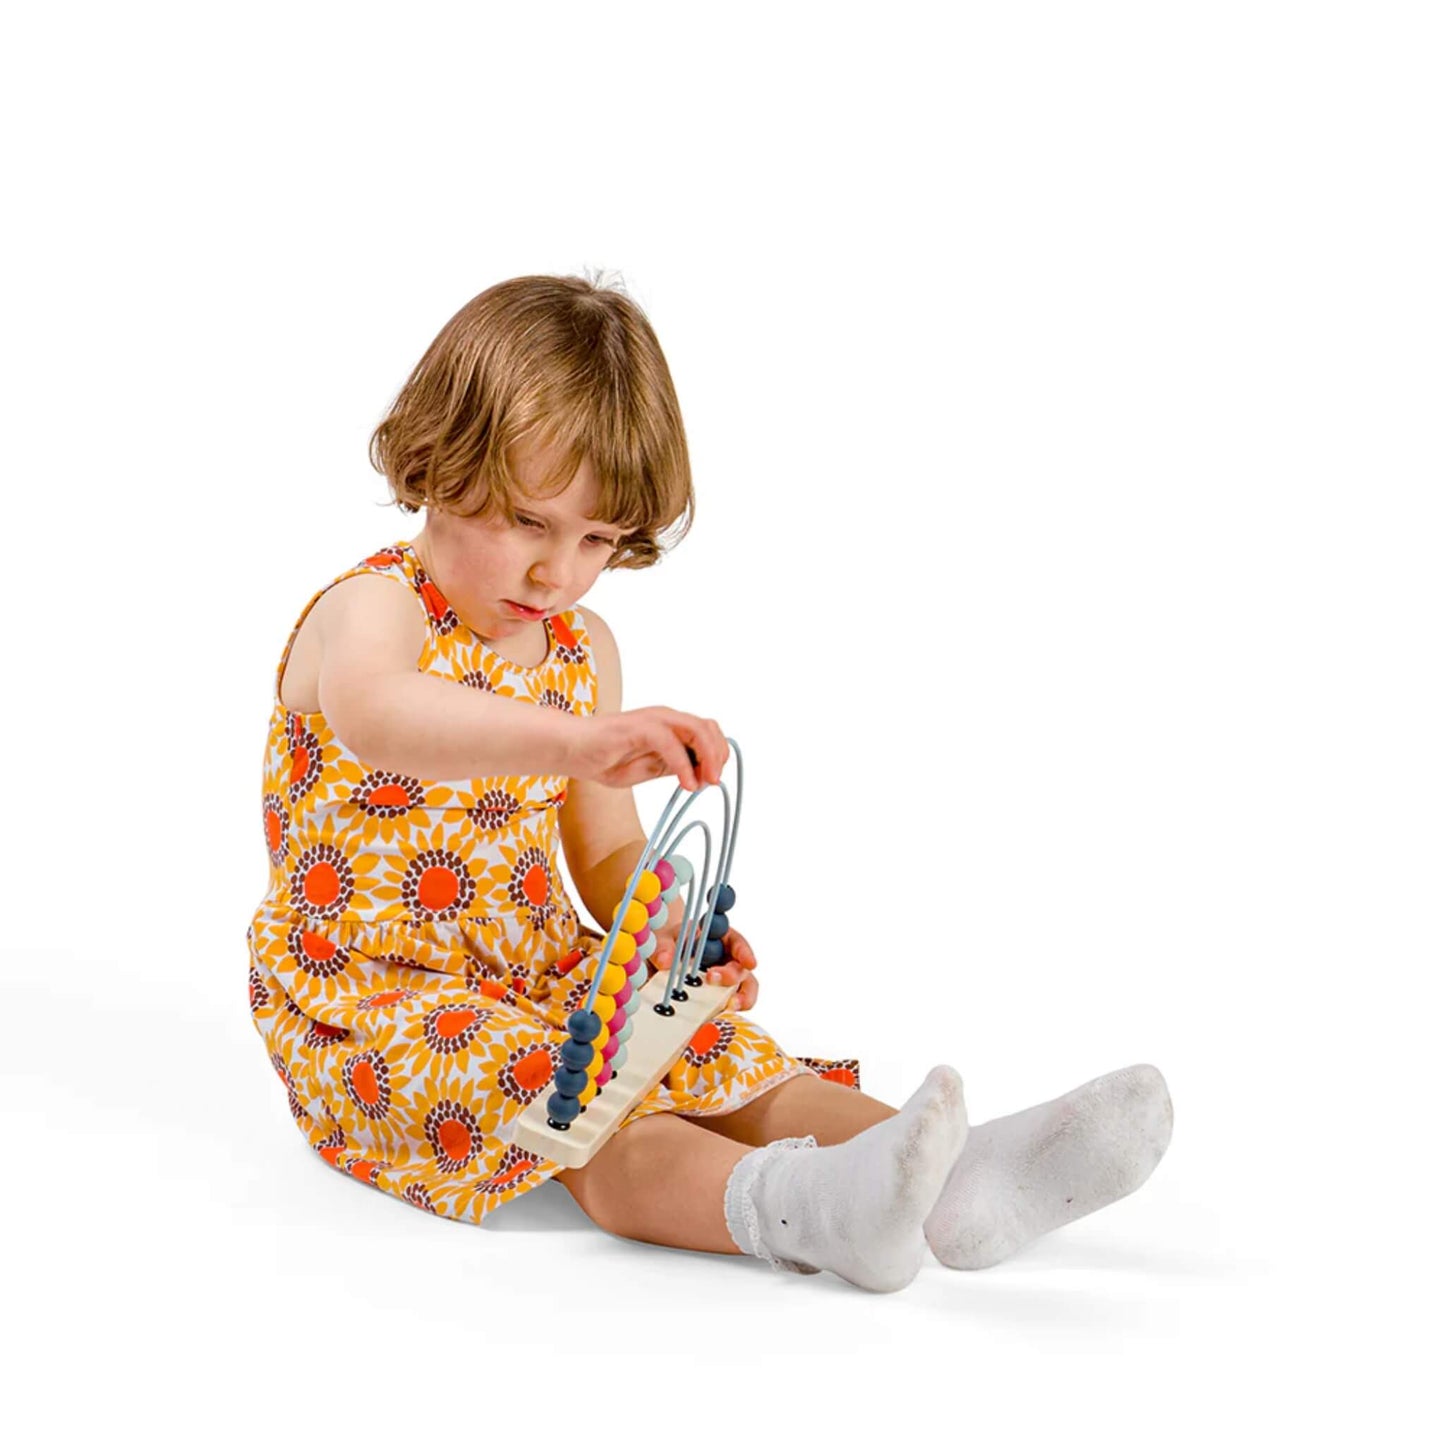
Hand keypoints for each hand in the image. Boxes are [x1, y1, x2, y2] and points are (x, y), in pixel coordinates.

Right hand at [572, 709, 728, 793]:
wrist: (570, 750)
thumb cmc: (604, 758)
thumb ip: (672, 768)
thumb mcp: (648, 769)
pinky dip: (683, 765)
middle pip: (708, 728)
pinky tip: (685, 785)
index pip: (707, 731)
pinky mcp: (638, 727)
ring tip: (704, 783)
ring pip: (696, 730)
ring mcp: (652, 720)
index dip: (717, 754)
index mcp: (669, 726)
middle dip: (717, 756)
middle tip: (714, 782)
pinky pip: (670, 743)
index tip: (713, 780)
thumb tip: (700, 774)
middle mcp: (665, 718)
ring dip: (707, 758)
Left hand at [652, 924, 758, 1011]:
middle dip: (732, 976)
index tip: (749, 962)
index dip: (744, 952)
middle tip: (712, 979)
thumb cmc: (669, 944)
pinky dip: (723, 1013)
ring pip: (741, 992)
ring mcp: (722, 983)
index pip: (737, 942)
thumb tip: (665, 961)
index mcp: (718, 940)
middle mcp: (725, 962)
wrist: (658, 964)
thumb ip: (663, 946)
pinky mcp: (716, 1001)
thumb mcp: (662, 938)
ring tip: (730, 1006)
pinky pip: (726, 1008)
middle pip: (740, 970)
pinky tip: (716, 1017)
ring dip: (739, 999)